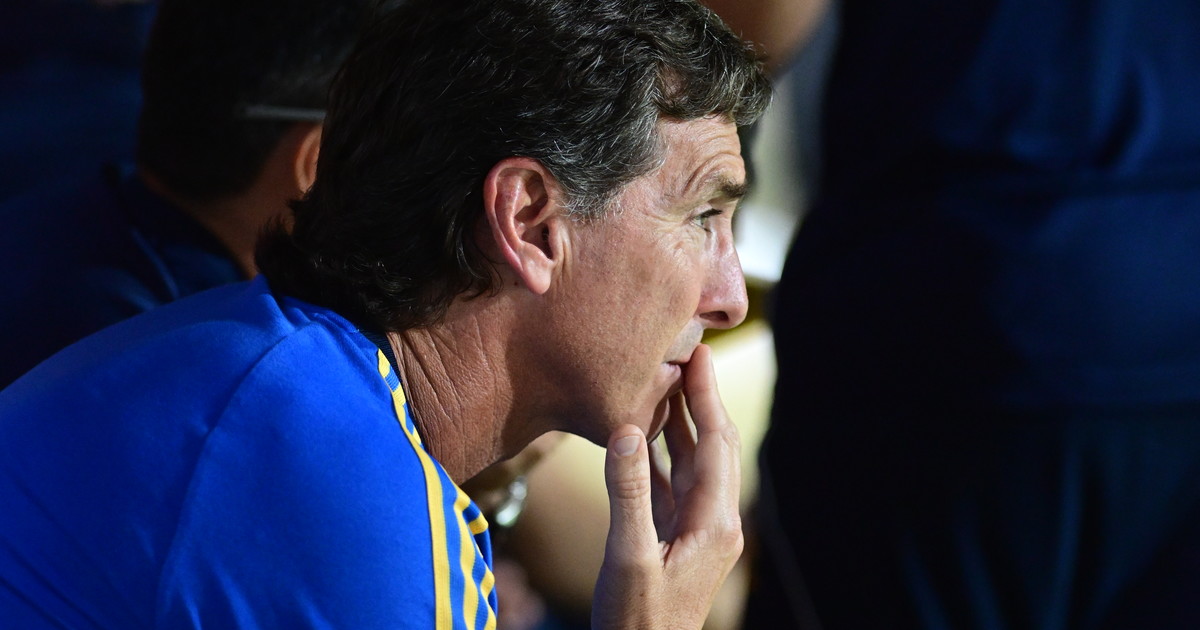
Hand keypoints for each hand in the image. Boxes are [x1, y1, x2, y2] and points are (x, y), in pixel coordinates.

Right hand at [592, 344, 742, 629]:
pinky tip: (643, 433)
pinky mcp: (675, 538)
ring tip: (665, 381)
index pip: (716, 443)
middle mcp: (714, 521)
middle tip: (687, 354)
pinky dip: (661, 454)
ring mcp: (696, 530)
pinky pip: (673, 484)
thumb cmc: (637, 620)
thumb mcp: (628, 557)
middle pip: (712, 446)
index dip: (707, 396)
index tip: (699, 354)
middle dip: (701, 400)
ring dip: (682, 423)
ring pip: (692, 463)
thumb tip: (627, 431)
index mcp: (714, 522)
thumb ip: (628, 493)